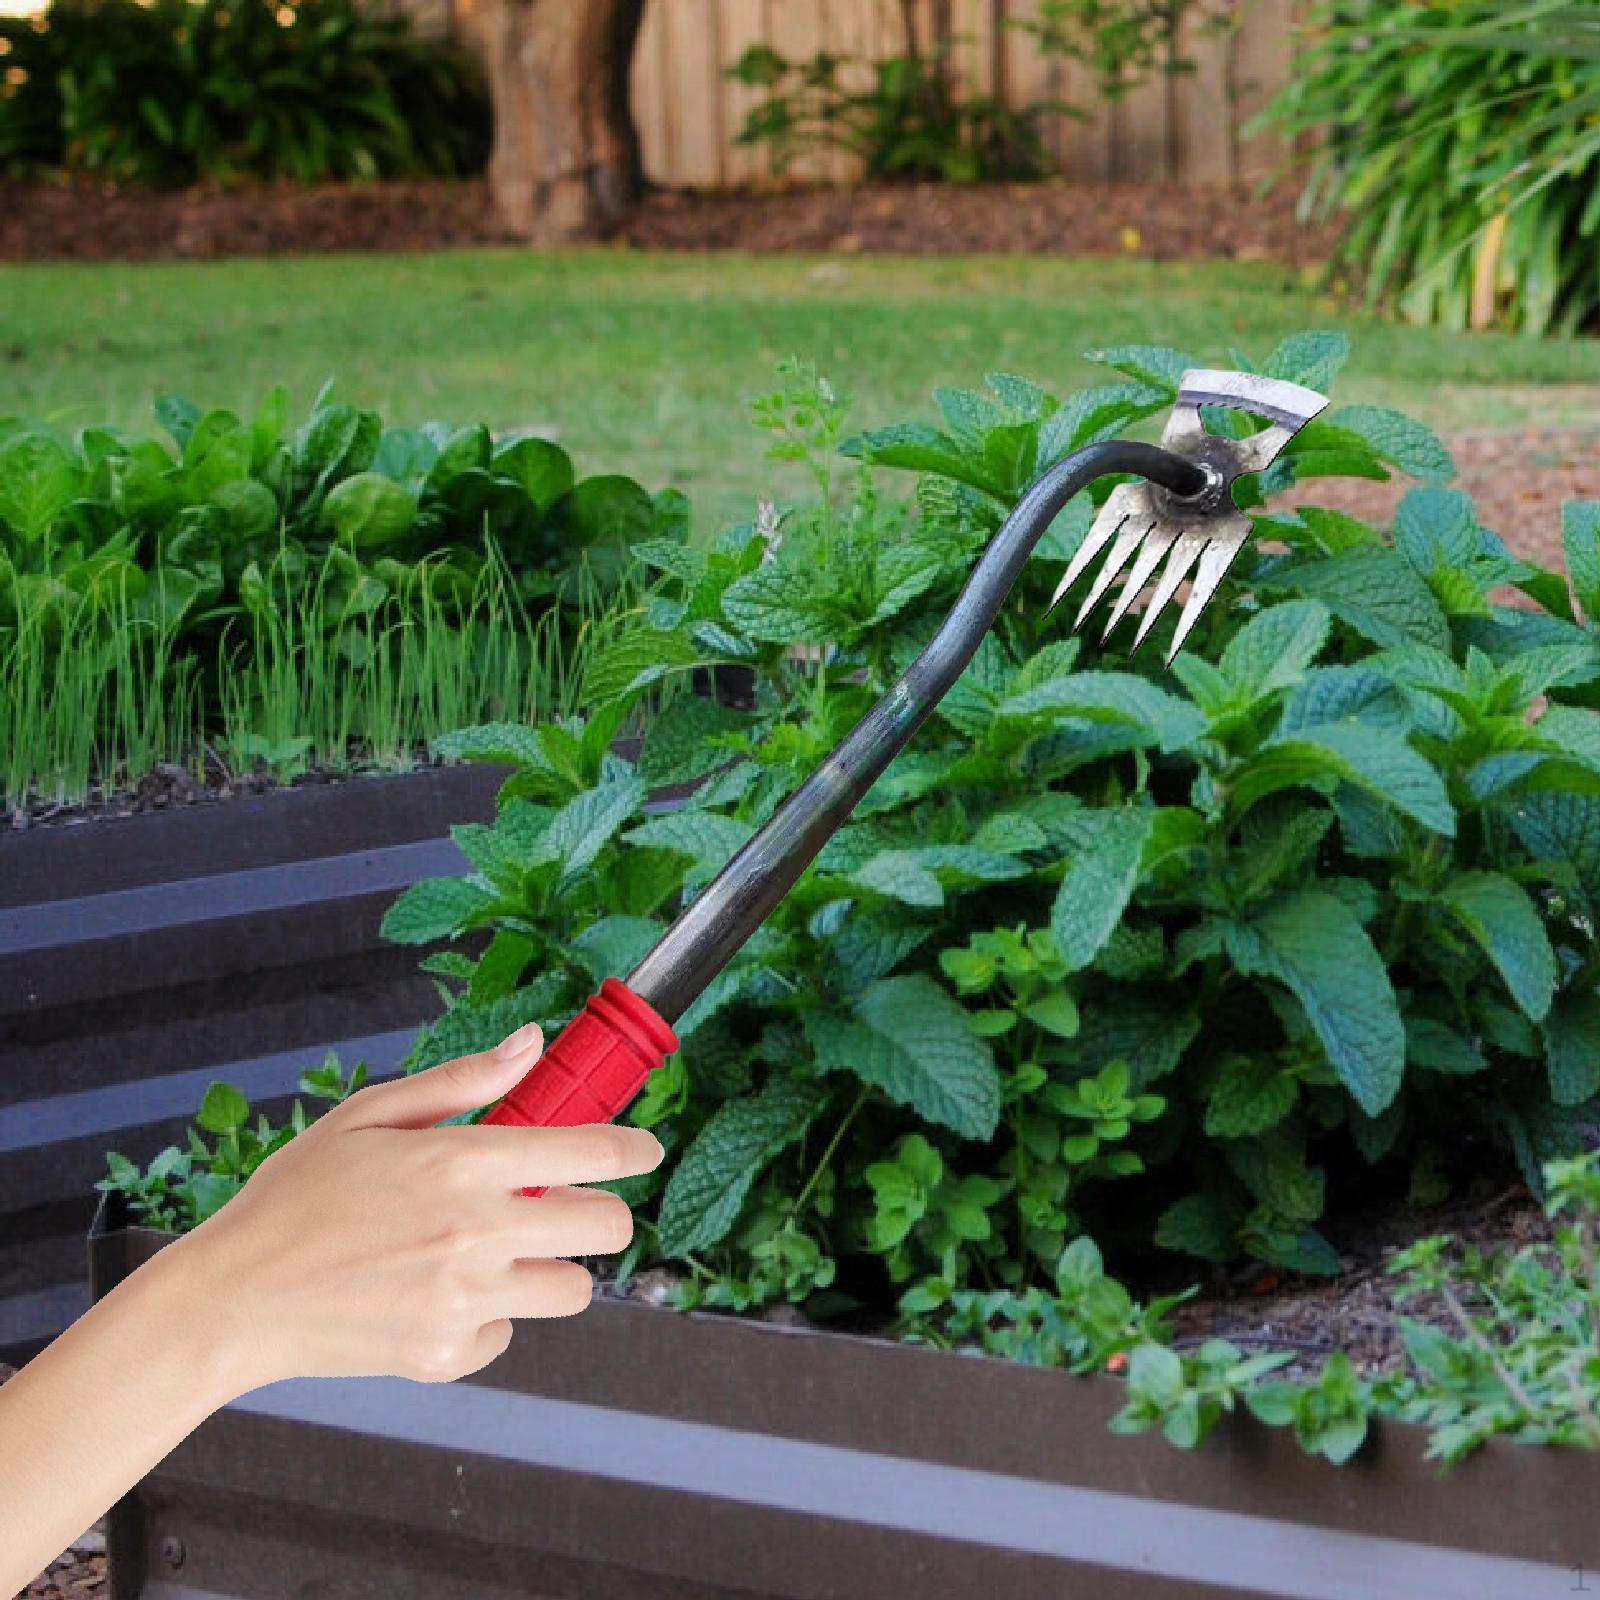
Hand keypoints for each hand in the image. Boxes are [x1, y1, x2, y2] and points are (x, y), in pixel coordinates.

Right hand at [170, 1020, 663, 1391]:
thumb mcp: (371, 1114)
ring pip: (573, 1289)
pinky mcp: (445, 1354)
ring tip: (496, 1251)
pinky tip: (439, 1295)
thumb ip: (463, 1081)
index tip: (644, 1152)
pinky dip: (489, 1317)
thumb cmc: (297, 1196)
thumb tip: (532, 1044)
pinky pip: (508, 1334)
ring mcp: (464, 1300)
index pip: (593, 1154)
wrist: (231, 1297)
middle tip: (566, 1206)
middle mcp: (475, 1233)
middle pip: (606, 1228)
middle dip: (600, 1212)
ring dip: (550, 1267)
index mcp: (461, 1162)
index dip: (635, 1150)